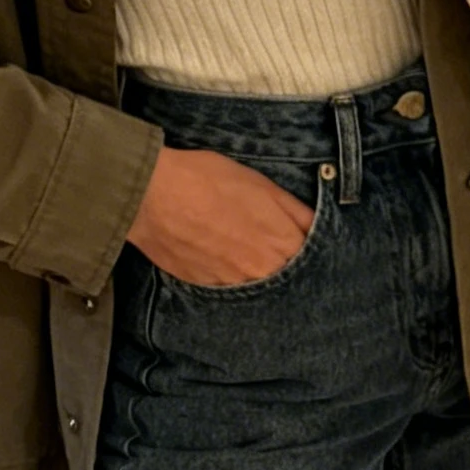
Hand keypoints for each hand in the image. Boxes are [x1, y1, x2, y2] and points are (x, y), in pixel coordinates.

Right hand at [128, 145, 315, 285]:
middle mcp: (261, 271)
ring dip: (257, 273)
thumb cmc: (208, 181)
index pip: (311, 260)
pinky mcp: (205, 287)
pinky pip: (228, 288)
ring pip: (257, 286)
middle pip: (286, 278)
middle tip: (271, 246)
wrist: (152, 196)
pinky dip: (230, 276)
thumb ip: (296, 211)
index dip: (309, 252)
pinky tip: (221, 257)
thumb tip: (317, 229)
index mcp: (282, 244)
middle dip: (286, 266)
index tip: (304, 245)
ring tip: (243, 250)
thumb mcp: (262, 185)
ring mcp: (232, 284)